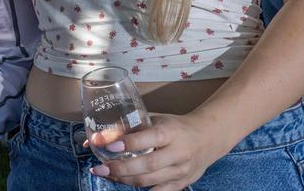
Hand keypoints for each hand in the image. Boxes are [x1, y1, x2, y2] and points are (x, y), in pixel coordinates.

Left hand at [88, 113, 231, 190]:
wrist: (208, 138)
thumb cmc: (174, 127)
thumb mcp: (155, 119)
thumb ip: (129, 127)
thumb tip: (96, 138)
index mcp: (170, 132)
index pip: (148, 139)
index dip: (127, 143)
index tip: (107, 145)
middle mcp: (177, 153)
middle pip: (147, 165)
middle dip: (121, 168)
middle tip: (99, 168)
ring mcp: (181, 171)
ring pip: (150, 180)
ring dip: (125, 180)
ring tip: (106, 175)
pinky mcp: (182, 183)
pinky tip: (124, 184)